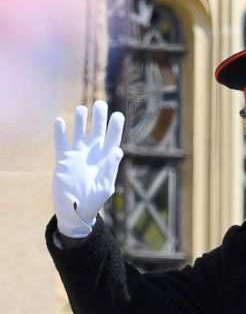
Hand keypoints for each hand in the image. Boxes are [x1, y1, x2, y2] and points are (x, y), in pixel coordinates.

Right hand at [52, 101, 124, 237]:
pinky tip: (60, 121)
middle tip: (100, 104)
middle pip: (97, 131)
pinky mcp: (63, 159)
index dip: (115, 128)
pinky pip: (62, 142)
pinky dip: (61, 132)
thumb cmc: (94, 201)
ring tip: (82, 108)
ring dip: (80, 121)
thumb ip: (110, 169)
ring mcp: (78, 155)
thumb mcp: (105, 186)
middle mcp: (93, 154)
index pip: (112, 140)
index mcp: (106, 160)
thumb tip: (117, 151)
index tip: (117, 115)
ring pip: (79, 133)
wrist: (75, 210)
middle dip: (99, 118)